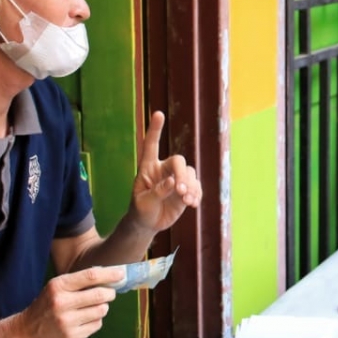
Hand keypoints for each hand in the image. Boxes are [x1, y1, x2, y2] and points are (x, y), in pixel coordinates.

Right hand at [14, 267, 122, 337]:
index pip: (90, 276)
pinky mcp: (72, 337)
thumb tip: (109, 275)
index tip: (121, 274)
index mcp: (58, 286)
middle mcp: (62, 303)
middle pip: (100, 295)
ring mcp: (67, 321)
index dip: (110, 274)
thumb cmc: (47, 305)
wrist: (26, 332)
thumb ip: (79, 282)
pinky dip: (95, 322)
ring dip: (102, 308)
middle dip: (110, 293)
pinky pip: (96, 325)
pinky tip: (83, 322)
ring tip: (91, 309)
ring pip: (101, 311)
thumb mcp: (57, 288)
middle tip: (109, 294)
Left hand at [130, 111, 201, 233]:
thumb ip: (157, 192)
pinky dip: (197, 195)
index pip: (151, 146)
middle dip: (182, 175)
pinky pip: (196, 187)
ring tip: (187, 201)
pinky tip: (192, 204)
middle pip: (178, 162)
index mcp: (148, 168)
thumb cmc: (141, 211)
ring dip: (191, 187)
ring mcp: (177, 179)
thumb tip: (172, 182)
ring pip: (190, 174)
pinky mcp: (186, 190)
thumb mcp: (143, 203)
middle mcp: (164, 169)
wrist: (148, 223)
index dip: (155, 130)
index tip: (159, 114)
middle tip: (181, 192)